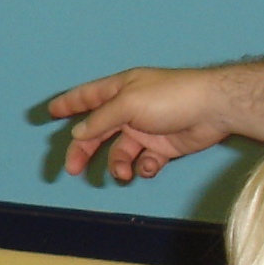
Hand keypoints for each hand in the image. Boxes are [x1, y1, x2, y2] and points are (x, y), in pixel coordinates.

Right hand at [47, 68, 238, 182]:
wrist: (213, 108)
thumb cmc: (170, 97)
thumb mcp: (128, 104)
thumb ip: (100, 119)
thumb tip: (78, 133)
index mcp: (120, 91)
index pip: (87, 97)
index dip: (69, 104)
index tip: (50, 112)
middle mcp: (130, 109)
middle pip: (98, 132)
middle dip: (84, 150)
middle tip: (72, 168)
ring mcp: (147, 129)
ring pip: (120, 151)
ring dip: (118, 164)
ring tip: (123, 173)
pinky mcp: (164, 146)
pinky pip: (144, 161)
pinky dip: (143, 168)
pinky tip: (148, 167)